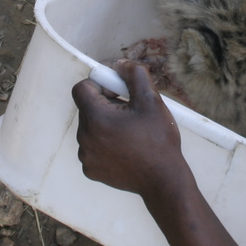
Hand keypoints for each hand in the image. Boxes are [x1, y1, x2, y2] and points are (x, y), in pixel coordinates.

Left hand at [73, 61, 190, 199]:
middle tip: (131, 112)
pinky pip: (93, 148)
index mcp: (96, 118)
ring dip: (106, 125)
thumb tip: (120, 65)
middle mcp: (85, 138)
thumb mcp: (151, 100)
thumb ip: (135, 74)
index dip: (99, 84)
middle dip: (106, 105)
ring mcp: (86, 156)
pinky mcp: (90, 170)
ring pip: (91, 128)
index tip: (117, 91)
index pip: (82, 88)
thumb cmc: (158, 141)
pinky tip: (126, 149)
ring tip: (131, 132)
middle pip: (87, 108)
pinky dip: (105, 144)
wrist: (163, 180)